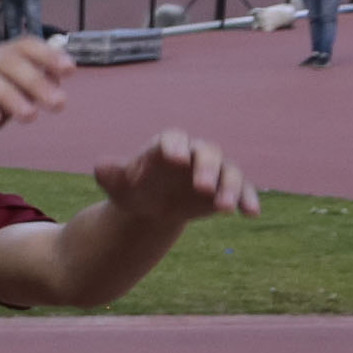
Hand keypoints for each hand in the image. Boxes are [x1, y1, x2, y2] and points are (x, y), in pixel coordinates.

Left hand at [93, 128, 259, 223]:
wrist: (151, 207)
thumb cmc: (133, 190)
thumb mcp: (117, 185)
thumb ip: (109, 174)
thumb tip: (101, 167)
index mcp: (166, 146)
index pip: (173, 139)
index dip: (176, 147)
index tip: (175, 159)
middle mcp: (195, 153)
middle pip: (207, 153)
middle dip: (207, 168)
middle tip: (202, 187)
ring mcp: (214, 169)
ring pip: (229, 172)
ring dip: (229, 188)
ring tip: (222, 209)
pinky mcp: (227, 188)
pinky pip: (243, 190)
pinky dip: (248, 200)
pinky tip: (251, 214)